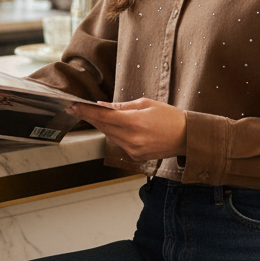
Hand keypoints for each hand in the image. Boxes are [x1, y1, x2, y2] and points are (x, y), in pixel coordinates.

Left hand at [71, 98, 185, 161]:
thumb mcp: (146, 104)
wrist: (187, 137)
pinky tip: (116, 127)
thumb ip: (122, 106)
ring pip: (109, 136)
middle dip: (89, 117)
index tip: (73, 106)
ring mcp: (133, 150)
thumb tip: (104, 106)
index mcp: (134, 122)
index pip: (103, 116)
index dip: (86, 111)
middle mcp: (131, 138)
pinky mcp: (136, 156)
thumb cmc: (170, 117)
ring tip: (95, 115)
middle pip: (103, 127)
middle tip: (76, 109)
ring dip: (102, 125)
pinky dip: (115, 134)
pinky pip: (119, 143)